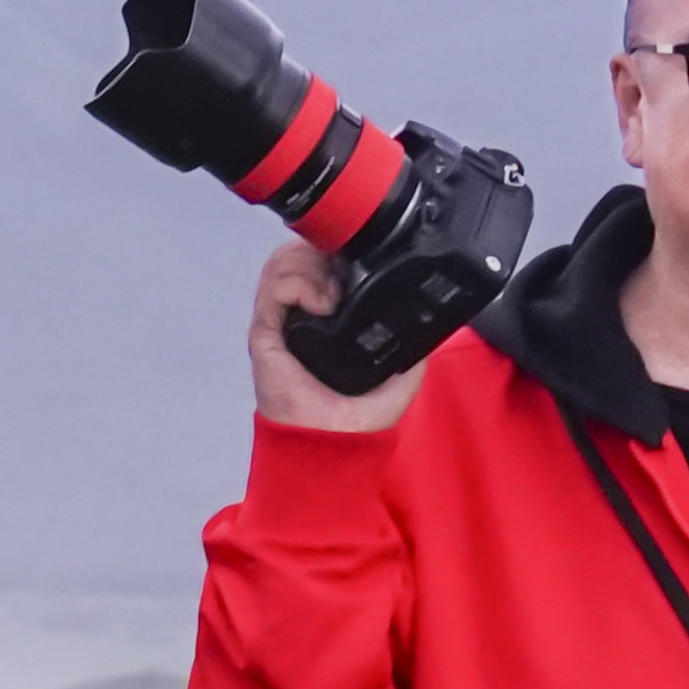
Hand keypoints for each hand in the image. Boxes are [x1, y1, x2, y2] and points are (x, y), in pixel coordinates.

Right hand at [248, 236, 431, 434]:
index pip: (321, 260)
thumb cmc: (360, 414)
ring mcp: (279, 320)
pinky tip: (320, 304)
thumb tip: (424, 312)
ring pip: (282, 263)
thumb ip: (413, 339)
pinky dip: (297, 285)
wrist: (334, 440)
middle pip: (299, 252)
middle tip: (344, 273)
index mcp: (328, 315)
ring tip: (332, 294)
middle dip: (322, 250)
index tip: (358, 259)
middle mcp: (300, 312)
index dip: (336, 248)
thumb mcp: (402, 369)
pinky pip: (272, 289)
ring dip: (309, 265)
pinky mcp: (264, 332)